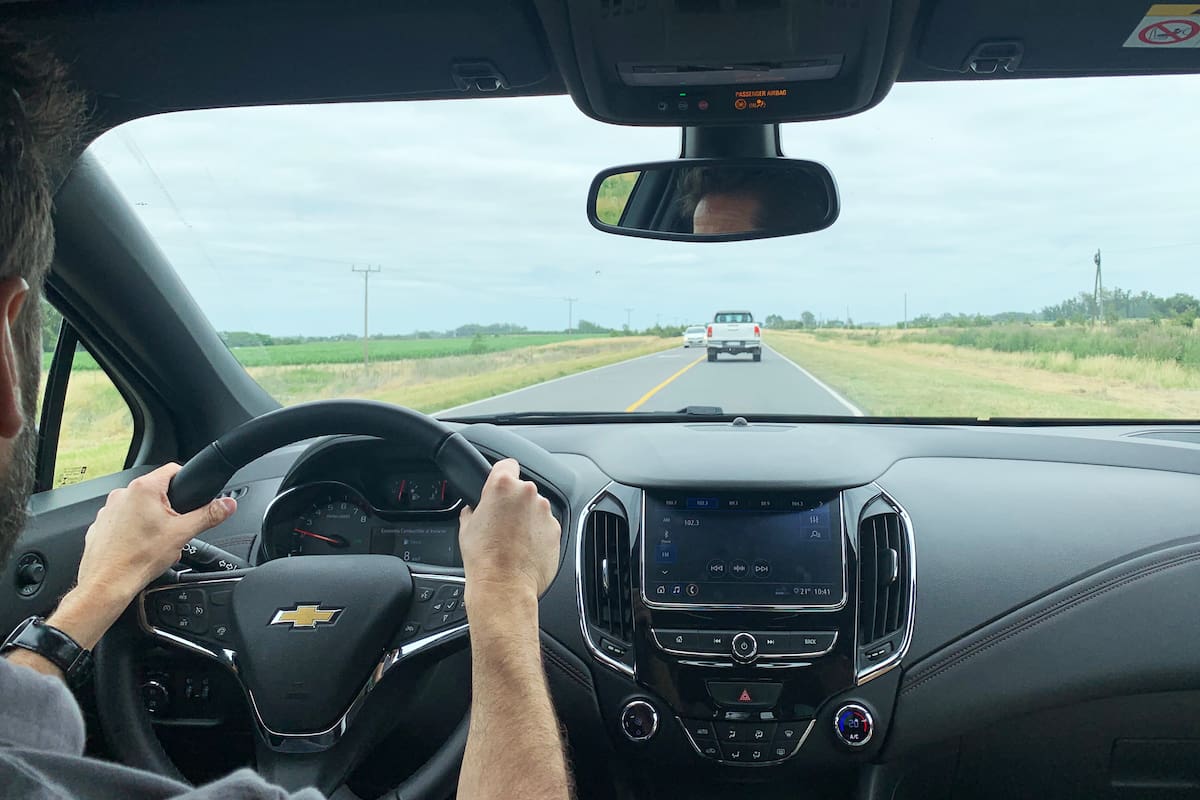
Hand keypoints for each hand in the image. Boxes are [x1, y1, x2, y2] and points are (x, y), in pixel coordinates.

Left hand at [63, 464, 235, 642]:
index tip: (191, 498)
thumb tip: (227, 504)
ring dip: (150, 521)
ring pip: (139, 508)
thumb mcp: (183, 534)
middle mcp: (122, 494)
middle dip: (169, 509)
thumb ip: (209, 515)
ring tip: (155, 543)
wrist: (107, 584)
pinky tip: (139, 549)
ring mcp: (108, 510)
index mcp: (143, 489)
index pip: (173, 470)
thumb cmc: (138, 559)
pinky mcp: (100, 526)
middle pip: (156, 493)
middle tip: (173, 530)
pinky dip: (133, 532)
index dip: (186, 482)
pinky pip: (123, 522)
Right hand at [458, 459, 560, 608]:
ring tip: (513, 540)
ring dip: (527, 519)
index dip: (502, 474)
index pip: (507, 464)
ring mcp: (545, 512)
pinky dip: (538, 534)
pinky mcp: (556, 530)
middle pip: (523, 490)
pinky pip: (546, 526)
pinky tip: (525, 549)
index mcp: (503, 486)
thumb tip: (475, 509)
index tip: (501, 483)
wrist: (504, 586)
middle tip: (502, 522)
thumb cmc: (484, 558)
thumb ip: (474, 509)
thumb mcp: (466, 526)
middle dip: (514, 502)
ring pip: (536, 508)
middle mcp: (528, 494)